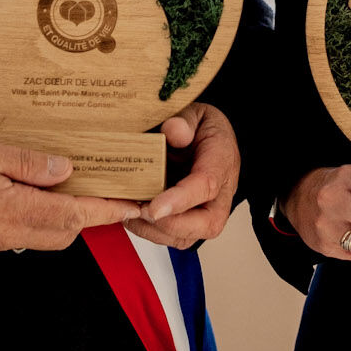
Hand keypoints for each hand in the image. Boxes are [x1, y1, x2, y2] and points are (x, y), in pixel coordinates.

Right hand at [0, 135, 139, 250]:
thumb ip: (28, 162)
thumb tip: (66, 169)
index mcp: (13, 212)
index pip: (74, 215)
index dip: (107, 209)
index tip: (132, 204)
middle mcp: (10, 233)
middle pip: (67, 231)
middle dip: (92, 213)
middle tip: (109, 186)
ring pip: (49, 234)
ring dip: (69, 215)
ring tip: (80, 185)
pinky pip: (29, 232)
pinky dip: (47, 216)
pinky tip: (44, 192)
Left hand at [126, 103, 239, 249]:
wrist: (211, 141)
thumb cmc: (203, 129)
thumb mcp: (196, 113)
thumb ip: (184, 120)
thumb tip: (172, 132)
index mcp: (222, 162)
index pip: (207, 186)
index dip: (181, 200)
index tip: (154, 207)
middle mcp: (221, 194)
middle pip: (206, 223)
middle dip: (169, 224)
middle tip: (138, 211)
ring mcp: (207, 212)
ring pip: (187, 236)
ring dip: (154, 231)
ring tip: (129, 212)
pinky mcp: (192, 223)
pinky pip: (173, 237)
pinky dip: (150, 231)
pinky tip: (132, 215)